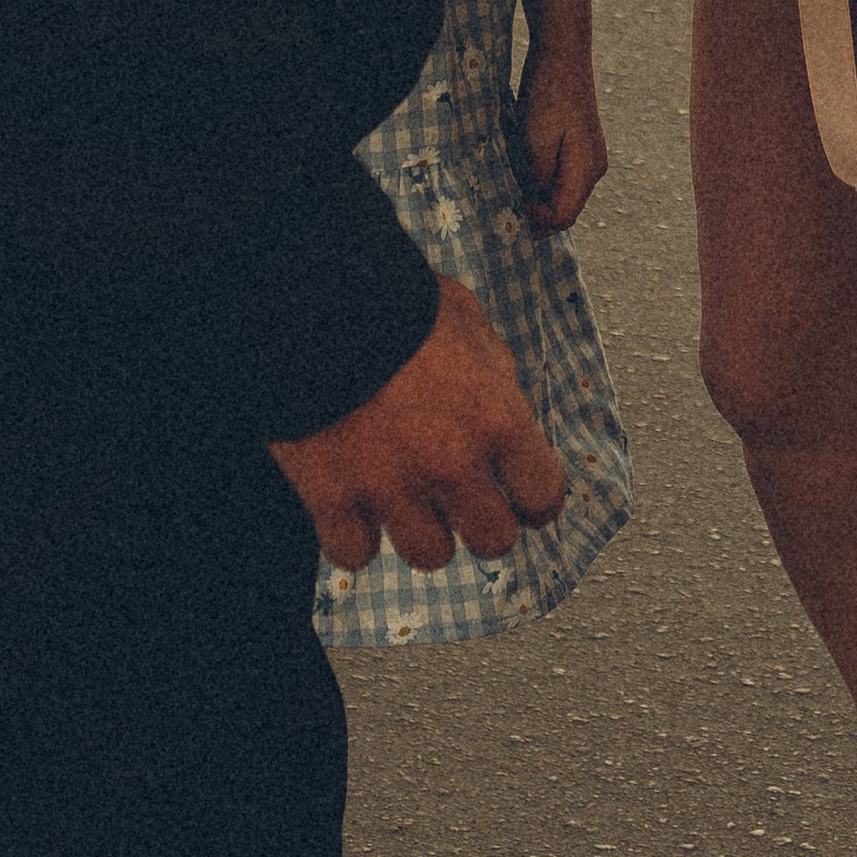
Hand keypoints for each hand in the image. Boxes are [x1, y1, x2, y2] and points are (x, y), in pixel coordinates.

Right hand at [269, 272, 565, 568]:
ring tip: (408, 499)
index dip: (535, 499)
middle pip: (494, 541)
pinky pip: (355, 554)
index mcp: (496, 418)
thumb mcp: (466, 320)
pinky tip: (355, 506)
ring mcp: (391, 488)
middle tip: (466, 501)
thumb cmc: (396, 301)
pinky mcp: (332, 499)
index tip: (523, 499)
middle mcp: (451, 464)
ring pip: (430, 556)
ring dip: (422, 531)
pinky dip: (355, 536)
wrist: (313, 300)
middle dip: (484, 522)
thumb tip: (502, 402)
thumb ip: (493, 371)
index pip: (542, 495)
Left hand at [505, 35, 607, 230]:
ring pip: (561, 194)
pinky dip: (541, 182)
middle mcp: (594, 168)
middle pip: (564, 210)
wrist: (563, 53)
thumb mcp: (535, 142)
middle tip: (503, 205)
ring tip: (510, 187)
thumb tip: (532, 205)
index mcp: (587, 170)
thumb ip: (537, 180)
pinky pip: (561, 178)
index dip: (534, 221)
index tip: (508, 207)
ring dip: (536, 198)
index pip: (562, 218)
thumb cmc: (548, 95)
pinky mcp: (581, 146)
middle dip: (535, 213)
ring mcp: (589, 156)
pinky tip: (521, 170)